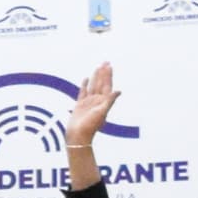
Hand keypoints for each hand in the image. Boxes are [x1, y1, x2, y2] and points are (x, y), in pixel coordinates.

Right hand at [63, 64, 118, 179]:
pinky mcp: (80, 104)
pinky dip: (85, 85)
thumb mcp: (102, 113)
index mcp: (103, 101)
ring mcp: (88, 102)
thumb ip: (109, 101)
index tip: (109, 66)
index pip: (107, 85)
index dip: (108, 75)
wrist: (78, 135)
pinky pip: (83, 92)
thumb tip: (119, 91)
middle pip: (101, 83)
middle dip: (103, 73)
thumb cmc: (90, 126)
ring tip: (98, 67)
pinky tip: (86, 79)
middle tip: (106, 62)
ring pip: (93, 85)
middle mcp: (97, 100)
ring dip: (96, 76)